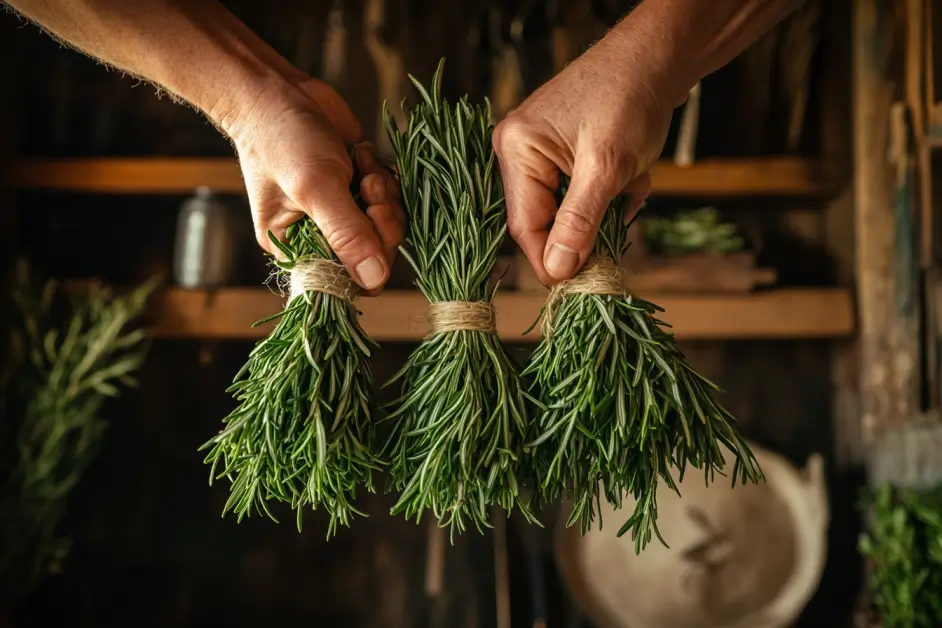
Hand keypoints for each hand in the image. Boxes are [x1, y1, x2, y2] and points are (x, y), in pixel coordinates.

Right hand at [226, 78, 403, 293]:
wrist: (277, 90)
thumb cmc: (282, 138)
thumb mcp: (315, 188)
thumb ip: (347, 234)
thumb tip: (374, 279)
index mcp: (297, 249)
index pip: (347, 279)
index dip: (369, 259)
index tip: (370, 221)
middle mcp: (320, 236)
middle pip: (375, 253)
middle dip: (381, 220)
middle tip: (368, 185)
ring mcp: (342, 212)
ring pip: (386, 225)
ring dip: (384, 195)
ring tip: (362, 168)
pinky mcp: (357, 188)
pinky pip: (389, 200)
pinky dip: (385, 180)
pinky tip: (364, 158)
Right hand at [493, 34, 676, 284]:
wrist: (661, 56)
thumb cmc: (630, 98)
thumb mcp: (607, 168)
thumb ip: (579, 223)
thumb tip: (556, 271)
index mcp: (516, 149)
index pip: (524, 224)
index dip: (550, 259)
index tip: (578, 284)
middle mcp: (520, 150)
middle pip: (546, 218)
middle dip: (589, 224)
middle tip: (620, 219)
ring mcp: (542, 149)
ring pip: (570, 208)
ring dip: (607, 208)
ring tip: (633, 183)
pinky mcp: (565, 150)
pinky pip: (583, 192)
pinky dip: (612, 193)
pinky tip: (634, 175)